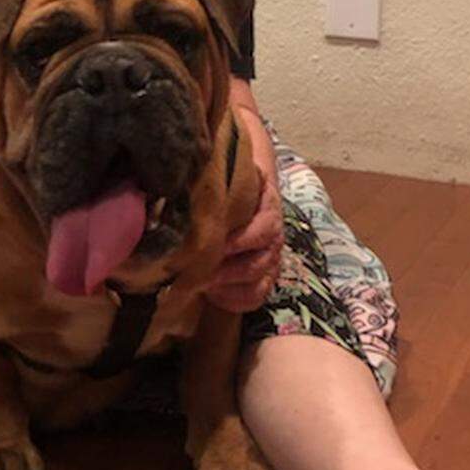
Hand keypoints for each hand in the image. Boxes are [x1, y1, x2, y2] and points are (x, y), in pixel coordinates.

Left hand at [207, 169, 282, 313]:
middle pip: (256, 264)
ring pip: (256, 284)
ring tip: (199, 283)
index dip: (237, 241)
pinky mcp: (263, 283)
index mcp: (270, 214)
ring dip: (226, 287)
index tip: (211, 244)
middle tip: (195, 271)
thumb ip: (230, 177)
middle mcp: (274, 242)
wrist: (253, 202)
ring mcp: (270, 265)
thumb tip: (207, 169)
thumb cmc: (240, 192)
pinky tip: (211, 294)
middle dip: (225, 270)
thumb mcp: (240, 179)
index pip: (261, 231)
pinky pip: (253, 299)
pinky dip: (233, 300)